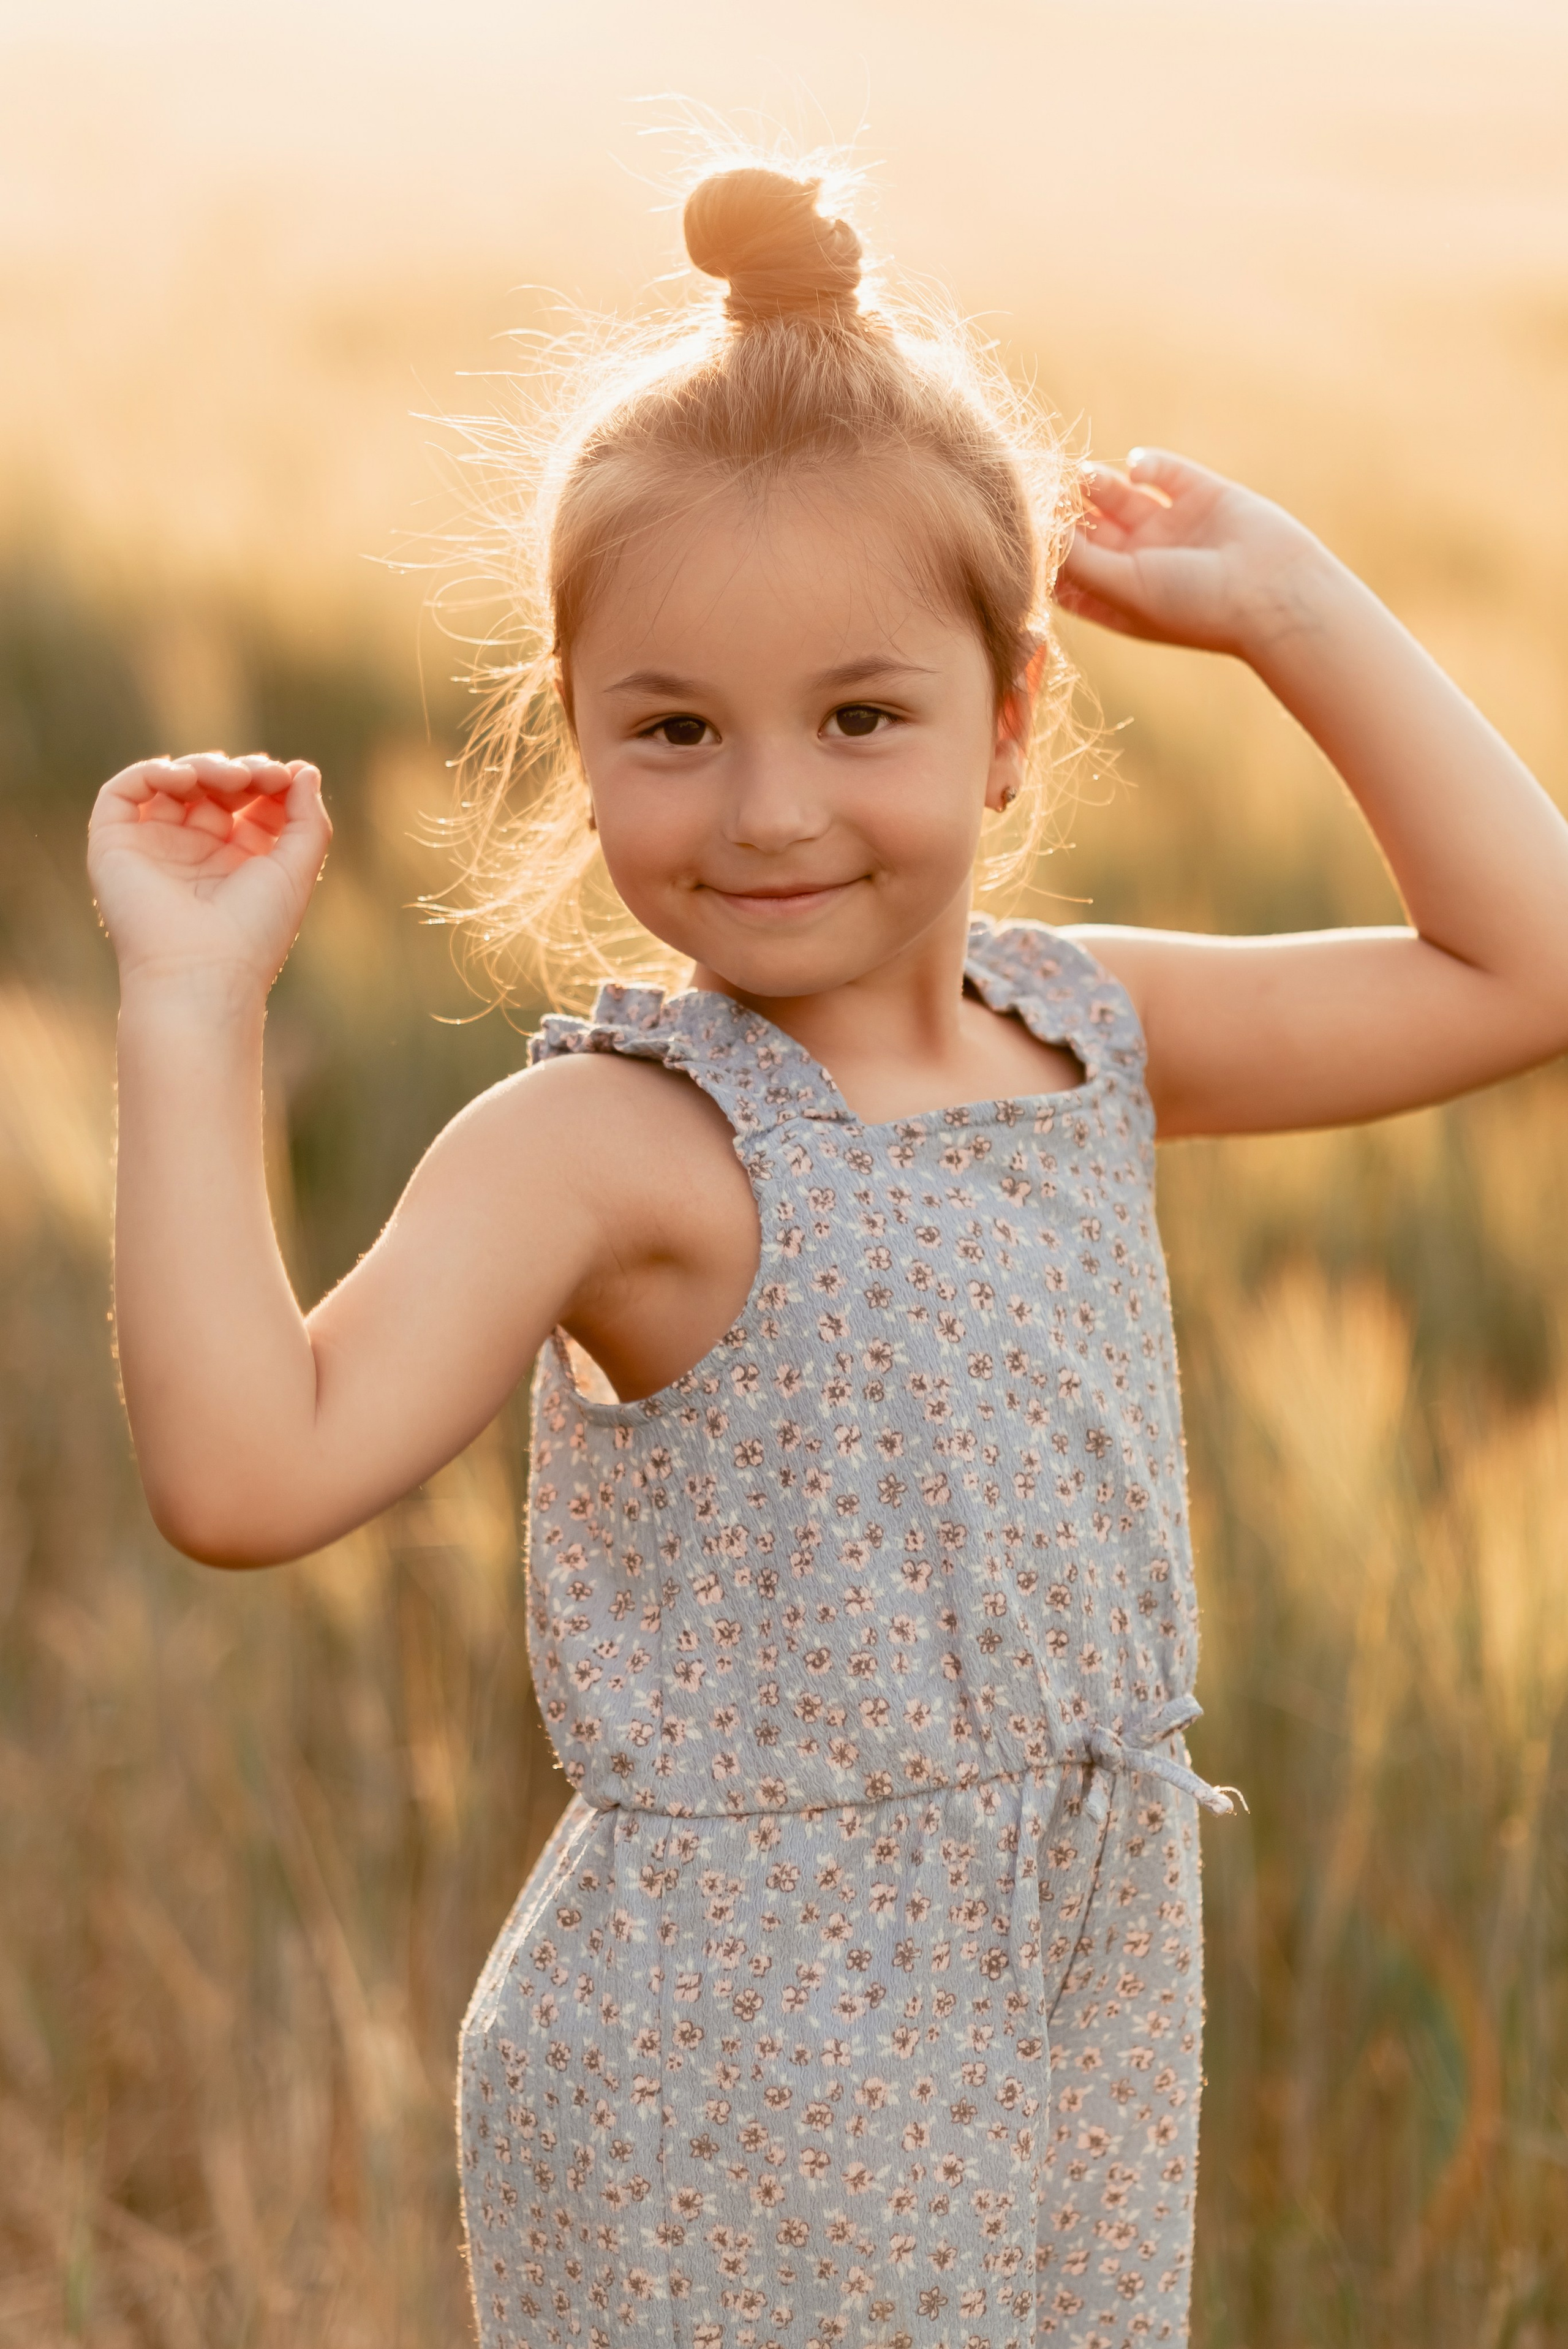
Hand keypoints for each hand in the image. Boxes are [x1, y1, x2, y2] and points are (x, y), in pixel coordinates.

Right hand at [88, 751, 331, 997]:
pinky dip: (153, 772)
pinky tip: (184, 778)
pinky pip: (125, 791)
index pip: (248, 804)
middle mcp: (194, 856)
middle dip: (238, 771)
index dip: (267, 782)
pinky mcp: (115, 845)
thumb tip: (306, 770)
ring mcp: (153, 848)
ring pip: (171, 784)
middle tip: (257, 775)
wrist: (199, 972)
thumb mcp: (296, 870)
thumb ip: (309, 820)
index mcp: (236, 866)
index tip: (285, 777)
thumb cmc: (254, 931)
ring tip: (228, 778)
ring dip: (203, 766)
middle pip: (212, 789)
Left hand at [1056, 449, 1321, 657]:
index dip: (1048, 551)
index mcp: (1120, 597)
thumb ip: (1080, 561)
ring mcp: (1170, 527)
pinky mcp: (1200, 494)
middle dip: (1068, 511)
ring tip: (1084, 475)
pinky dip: (1145, 463)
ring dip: (1097, 484)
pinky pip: (1162, 471)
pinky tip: (1138, 468)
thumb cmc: (1195, 605)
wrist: (1275, 591)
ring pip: (1118, 497)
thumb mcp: (1125, 588)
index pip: (1069, 573)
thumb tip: (1041, 532)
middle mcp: (1142, 563)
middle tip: (1049, 488)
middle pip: (1088, 530)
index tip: (1029, 528)